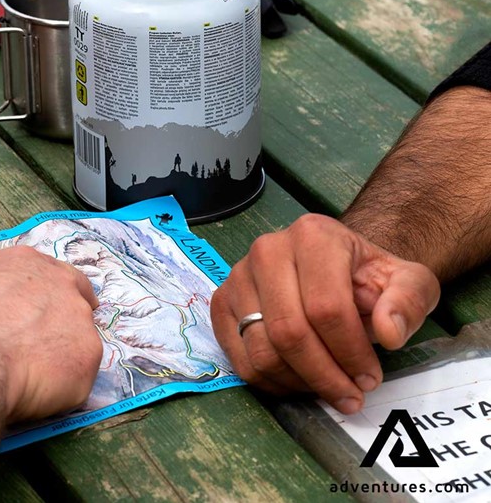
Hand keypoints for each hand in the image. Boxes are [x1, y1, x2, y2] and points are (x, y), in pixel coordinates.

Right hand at [0, 246, 102, 422]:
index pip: (52, 273)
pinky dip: (59, 390)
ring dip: (59, 359)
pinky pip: (76, 379)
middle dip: (64, 323)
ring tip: (26, 379)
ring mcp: (80, 321)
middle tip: (41, 349)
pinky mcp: (88, 359)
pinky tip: (31, 395)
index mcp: (26, 263)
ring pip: (78, 343)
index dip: (46, 297)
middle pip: (77, 301)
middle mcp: (61, 284)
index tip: (41, 315)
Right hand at [210, 214, 439, 413]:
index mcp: (313, 236)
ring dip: (298, 383)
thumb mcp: (409, 281)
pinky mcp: (221, 302)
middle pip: (289, 332)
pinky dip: (271, 382)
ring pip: (262, 350)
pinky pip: (240, 358)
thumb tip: (389, 334)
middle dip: (324, 375)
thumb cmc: (367, 276)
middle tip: (350, 395)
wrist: (332, 264)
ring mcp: (238, 276)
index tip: (370, 378)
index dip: (349, 352)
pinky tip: (299, 381)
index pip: (326, 307)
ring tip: (327, 388)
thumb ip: (408, 302)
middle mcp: (267, 250)